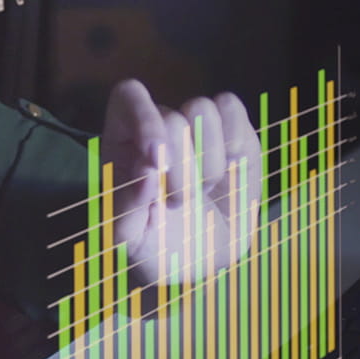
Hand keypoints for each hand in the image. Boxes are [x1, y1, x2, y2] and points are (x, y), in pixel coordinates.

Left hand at [97, 79, 265, 287]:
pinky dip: (235, 141)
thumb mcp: (133, 241)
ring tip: (204, 190)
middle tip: (178, 202)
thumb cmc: (157, 245)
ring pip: (203, 109)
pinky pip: (232, 109)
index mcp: (123, 141)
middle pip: (171, 118)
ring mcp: (195, 124)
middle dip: (181, 169)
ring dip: (208, 160)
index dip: (145, 120)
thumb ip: (128, 211)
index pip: (129, 97)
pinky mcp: (231, 129)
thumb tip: (146, 175)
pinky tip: (231, 170)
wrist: (203, 261)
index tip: (158, 162)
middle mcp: (158, 125)